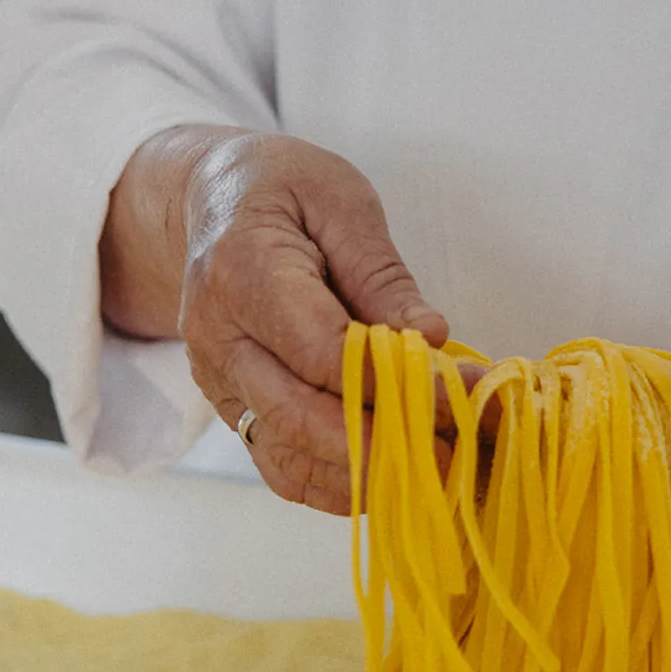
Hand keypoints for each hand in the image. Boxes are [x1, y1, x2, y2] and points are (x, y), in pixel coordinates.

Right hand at [179, 132, 448, 514]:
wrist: (211, 199)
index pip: (322, 350)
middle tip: (456, 451)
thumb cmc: (283, 188)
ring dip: (364, 476)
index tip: (459, 392)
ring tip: (435, 470)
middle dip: (384, 444)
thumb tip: (430, 339)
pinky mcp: (229, 406)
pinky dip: (336, 483)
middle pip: (299, 417)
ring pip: (287, 456)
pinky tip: (390, 475)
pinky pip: (279, 464)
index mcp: (242, 268)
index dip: (392, 381)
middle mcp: (218, 335)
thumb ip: (382, 275)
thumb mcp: (341, 202)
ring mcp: (217, 379)